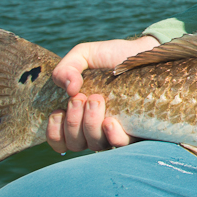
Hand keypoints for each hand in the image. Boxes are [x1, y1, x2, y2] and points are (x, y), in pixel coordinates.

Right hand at [45, 36, 157, 152]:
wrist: (142, 52)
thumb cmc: (110, 56)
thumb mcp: (83, 55)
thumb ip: (66, 68)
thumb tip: (69, 89)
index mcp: (78, 115)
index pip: (60, 140)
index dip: (54, 133)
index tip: (58, 112)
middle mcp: (94, 127)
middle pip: (75, 143)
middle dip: (73, 122)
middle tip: (81, 98)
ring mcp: (115, 130)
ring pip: (95, 144)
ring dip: (90, 124)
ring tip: (96, 99)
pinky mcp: (135, 129)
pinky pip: (120, 143)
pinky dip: (111, 135)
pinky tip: (110, 121)